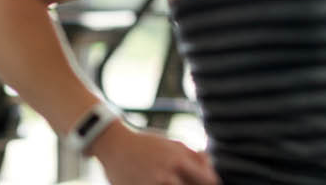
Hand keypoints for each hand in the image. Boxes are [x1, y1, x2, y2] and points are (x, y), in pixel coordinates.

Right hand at [90, 121, 219, 184]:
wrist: (115, 146)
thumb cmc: (147, 144)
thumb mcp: (174, 144)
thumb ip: (194, 157)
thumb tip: (210, 168)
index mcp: (179, 162)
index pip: (208, 181)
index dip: (209, 182)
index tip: (205, 181)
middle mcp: (167, 177)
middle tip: (187, 181)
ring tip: (170, 181)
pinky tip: (157, 182)